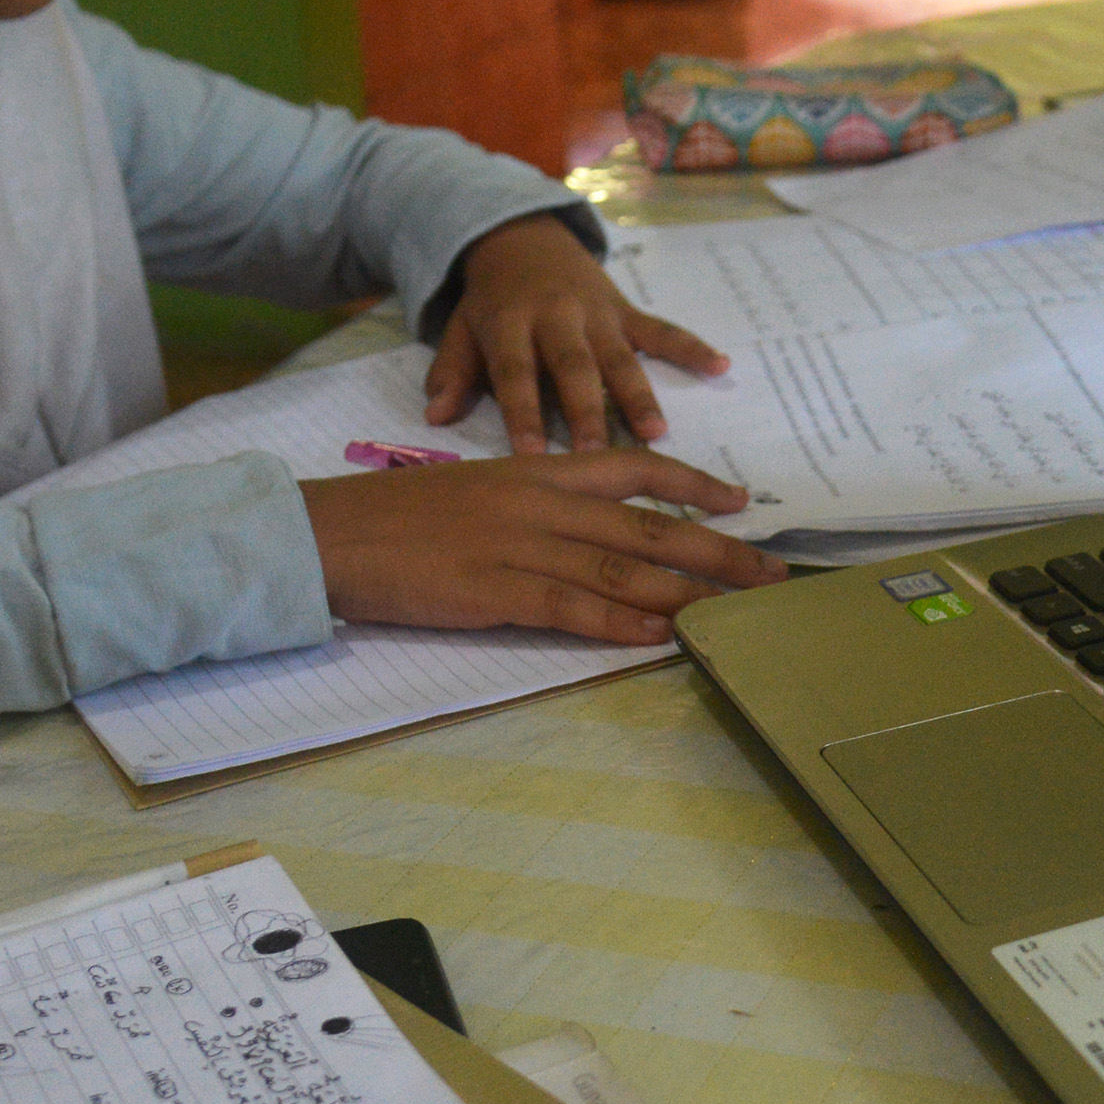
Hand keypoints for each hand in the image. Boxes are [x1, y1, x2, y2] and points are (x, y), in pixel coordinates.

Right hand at [302, 449, 788, 644]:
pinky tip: (659, 635)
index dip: (694, 484)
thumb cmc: (396, 518)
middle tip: (772, 572)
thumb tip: (585, 529)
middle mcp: (540, 500)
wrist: (331, 534)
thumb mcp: (476, 490)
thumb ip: (534, 503)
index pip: (634, 467)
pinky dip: (620, 623)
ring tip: (737, 610)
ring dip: (687, 591)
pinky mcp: (495, 590)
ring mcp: (519, 545)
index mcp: (535, 471)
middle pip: (649, 523)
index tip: (742, 501)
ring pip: (622, 566)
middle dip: (718, 548)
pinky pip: (572, 607)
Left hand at [427, 212, 727, 450]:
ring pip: (619, 356)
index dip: (522, 412)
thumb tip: (434, 416)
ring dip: (638, 394)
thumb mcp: (461, 329)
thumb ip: (452, 372)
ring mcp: (597, 312)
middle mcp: (557, 316)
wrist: (522, 236)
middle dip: (587, 411)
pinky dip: (691, 347)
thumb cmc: (491, 301)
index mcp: (511, 323)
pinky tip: (721, 367)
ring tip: (657, 433)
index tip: (530, 455)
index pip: (516, 373)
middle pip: (573, 367)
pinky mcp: (625, 309)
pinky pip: (661, 329)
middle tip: (599, 456)